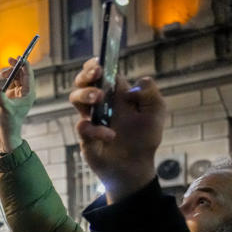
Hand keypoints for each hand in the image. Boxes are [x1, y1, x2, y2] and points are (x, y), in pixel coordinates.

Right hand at [0, 58, 35, 153]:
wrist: (6, 132)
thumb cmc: (9, 123)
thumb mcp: (5, 110)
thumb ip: (1, 98)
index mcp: (29, 94)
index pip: (28, 75)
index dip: (24, 65)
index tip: (18, 57)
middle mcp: (26, 92)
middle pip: (23, 74)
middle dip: (16, 66)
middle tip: (9, 60)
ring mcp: (19, 94)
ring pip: (17, 77)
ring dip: (11, 72)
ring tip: (2, 73)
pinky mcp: (13, 96)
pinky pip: (12, 82)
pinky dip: (8, 79)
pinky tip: (2, 79)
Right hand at [69, 58, 164, 202]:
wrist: (136, 166)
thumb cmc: (145, 137)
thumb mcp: (156, 111)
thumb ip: (150, 93)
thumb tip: (134, 85)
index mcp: (116, 93)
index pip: (101, 73)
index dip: (95, 65)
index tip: (99, 65)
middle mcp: (99, 103)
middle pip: (82, 82)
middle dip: (85, 76)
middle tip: (96, 77)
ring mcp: (90, 119)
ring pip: (75, 99)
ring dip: (84, 95)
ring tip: (98, 100)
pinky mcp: (85, 137)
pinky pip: (82, 127)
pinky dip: (95, 129)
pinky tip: (110, 135)